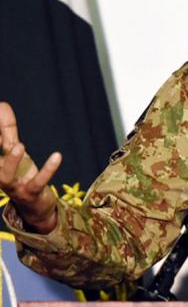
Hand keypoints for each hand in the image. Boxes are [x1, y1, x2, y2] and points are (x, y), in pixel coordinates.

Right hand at [0, 102, 61, 233]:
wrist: (34, 206)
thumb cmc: (21, 174)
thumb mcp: (14, 151)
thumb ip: (7, 130)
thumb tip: (2, 105)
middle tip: (0, 138)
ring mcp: (13, 187)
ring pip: (5, 176)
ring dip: (10, 161)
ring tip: (18, 145)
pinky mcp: (30, 193)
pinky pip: (38, 183)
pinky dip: (47, 170)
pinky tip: (57, 156)